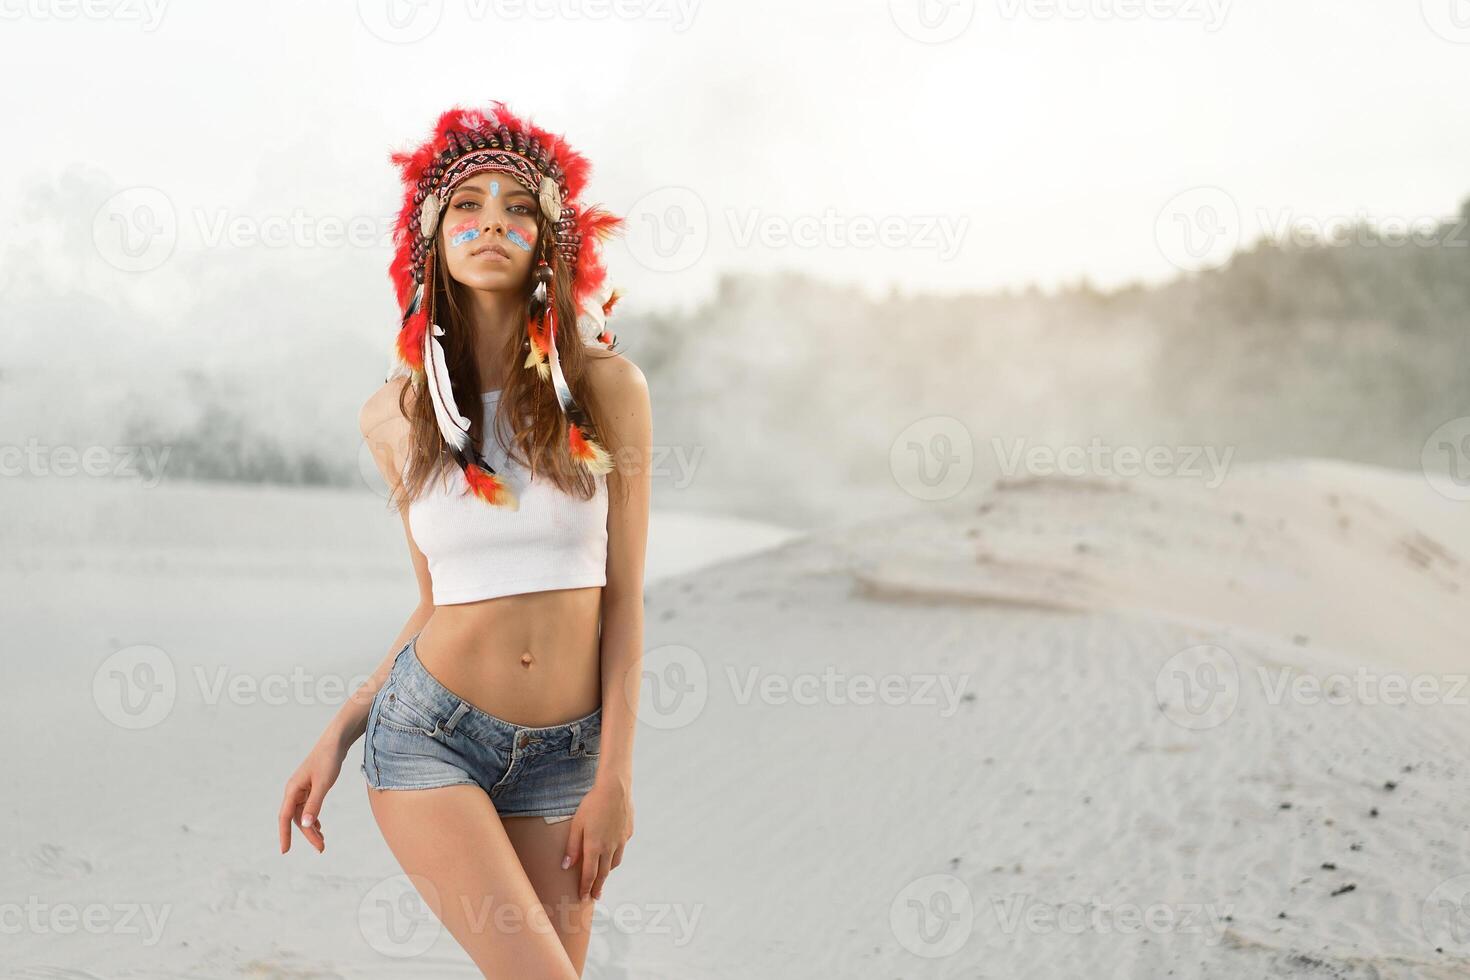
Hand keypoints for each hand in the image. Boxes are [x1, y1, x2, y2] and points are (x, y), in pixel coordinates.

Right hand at [278, 734, 347, 853]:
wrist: (336, 742)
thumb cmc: (328, 760)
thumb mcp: (323, 784)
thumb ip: (314, 804)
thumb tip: (304, 825)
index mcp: (292, 789)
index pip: (284, 817)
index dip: (284, 835)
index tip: (285, 851)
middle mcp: (294, 790)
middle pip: (296, 818)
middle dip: (307, 834)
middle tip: (321, 848)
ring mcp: (302, 789)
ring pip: (303, 814)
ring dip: (311, 828)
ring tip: (322, 842)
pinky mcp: (311, 787)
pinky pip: (308, 808)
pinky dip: (313, 818)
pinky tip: (319, 826)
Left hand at [562, 779, 632, 900]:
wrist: (615, 789)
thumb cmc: (592, 804)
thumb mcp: (576, 824)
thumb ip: (572, 847)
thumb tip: (566, 866)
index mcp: (594, 847)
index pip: (589, 874)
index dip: (585, 887)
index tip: (583, 897)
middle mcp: (609, 848)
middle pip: (603, 873)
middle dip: (597, 887)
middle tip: (595, 897)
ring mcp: (621, 841)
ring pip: (614, 863)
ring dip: (607, 872)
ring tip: (602, 876)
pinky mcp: (628, 833)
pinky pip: (621, 849)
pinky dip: (615, 855)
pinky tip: (612, 851)